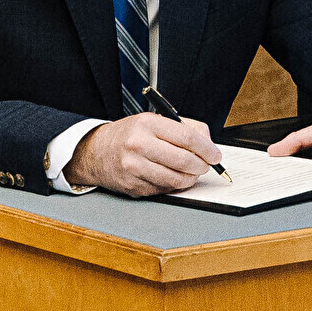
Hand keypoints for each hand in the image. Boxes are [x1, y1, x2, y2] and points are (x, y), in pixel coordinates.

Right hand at [72, 112, 220, 194]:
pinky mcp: (134, 187)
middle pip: (184, 161)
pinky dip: (174, 185)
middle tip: (206, 164)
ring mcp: (135, 169)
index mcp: (146, 125)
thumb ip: (183, 127)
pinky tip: (172, 177)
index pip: (187, 138)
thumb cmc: (128, 135)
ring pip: (177, 179)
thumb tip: (208, 143)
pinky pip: (165, 189)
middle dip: (202, 165)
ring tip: (191, 172)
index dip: (207, 148)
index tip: (215, 154)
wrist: (96, 151)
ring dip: (191, 178)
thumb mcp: (152, 121)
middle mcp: (138, 146)